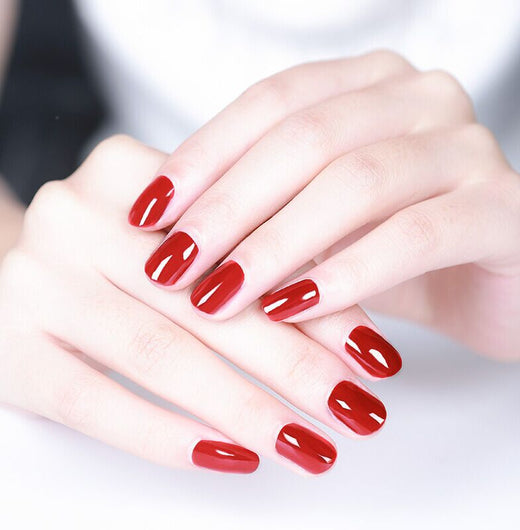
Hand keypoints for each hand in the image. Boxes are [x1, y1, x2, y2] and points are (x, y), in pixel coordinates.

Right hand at [0, 136, 399, 476]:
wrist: (15, 265)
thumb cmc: (121, 253)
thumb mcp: (183, 234)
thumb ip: (257, 257)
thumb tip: (352, 328)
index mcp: (126, 168)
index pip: (241, 236)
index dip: (316, 300)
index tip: (374, 354)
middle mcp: (74, 212)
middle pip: (203, 297)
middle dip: (293, 362)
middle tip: (356, 409)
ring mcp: (35, 278)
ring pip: (157, 352)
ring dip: (243, 407)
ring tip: (310, 445)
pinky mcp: (10, 345)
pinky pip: (94, 401)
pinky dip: (167, 436)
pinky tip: (231, 458)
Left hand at [130, 50, 519, 359]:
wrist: (498, 282)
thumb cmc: (397, 250)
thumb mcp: (323, 223)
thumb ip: (267, 212)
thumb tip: (174, 233)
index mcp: (372, 85)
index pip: (273, 103)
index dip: (204, 156)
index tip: (148, 213)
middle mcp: (422, 98)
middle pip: (305, 138)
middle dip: (229, 207)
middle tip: (173, 265)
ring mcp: (468, 147)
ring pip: (354, 182)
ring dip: (276, 244)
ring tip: (220, 295)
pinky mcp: (504, 209)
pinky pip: (413, 235)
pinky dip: (347, 274)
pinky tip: (295, 309)